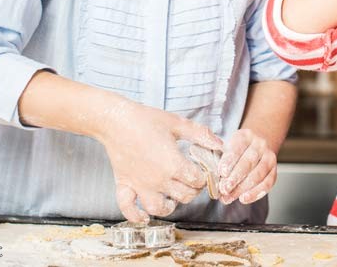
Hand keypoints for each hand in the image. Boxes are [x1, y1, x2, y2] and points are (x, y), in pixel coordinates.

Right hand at [96, 100, 222, 222]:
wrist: (115, 120)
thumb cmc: (146, 119)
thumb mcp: (177, 123)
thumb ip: (200, 134)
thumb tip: (220, 144)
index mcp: (173, 164)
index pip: (198, 181)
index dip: (205, 177)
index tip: (204, 170)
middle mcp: (158, 179)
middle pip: (184, 196)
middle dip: (192, 190)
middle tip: (191, 180)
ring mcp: (140, 185)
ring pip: (159, 209)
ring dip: (169, 206)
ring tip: (172, 197)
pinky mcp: (124, 185)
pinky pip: (128, 209)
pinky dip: (136, 216)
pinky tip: (144, 216)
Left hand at [217, 129, 275, 204]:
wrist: (257, 146)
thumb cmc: (238, 150)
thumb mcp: (227, 146)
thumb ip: (220, 158)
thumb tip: (211, 176)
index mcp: (245, 136)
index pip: (237, 148)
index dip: (229, 161)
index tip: (221, 172)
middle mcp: (259, 144)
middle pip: (249, 161)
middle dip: (235, 177)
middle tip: (224, 188)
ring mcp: (269, 156)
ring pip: (259, 173)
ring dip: (243, 188)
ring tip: (230, 197)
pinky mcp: (274, 170)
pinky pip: (268, 183)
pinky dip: (256, 193)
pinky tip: (244, 198)